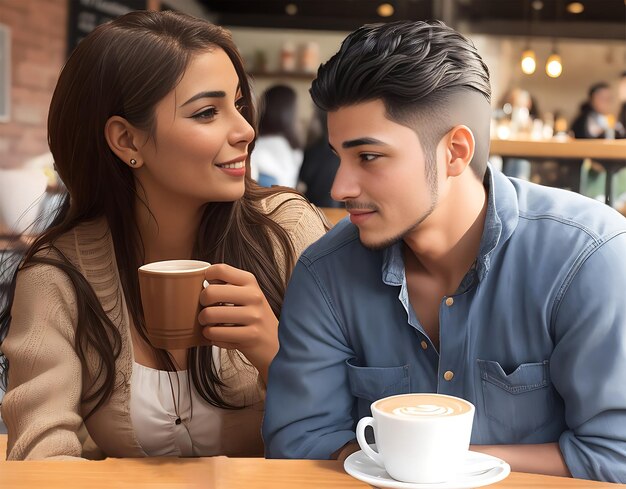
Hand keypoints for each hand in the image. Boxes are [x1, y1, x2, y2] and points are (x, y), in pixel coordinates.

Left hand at [198, 263, 277, 383]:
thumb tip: (203, 276)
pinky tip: (217, 335)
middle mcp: (254, 296)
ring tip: (209, 324)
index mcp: (250, 281)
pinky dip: (211, 336)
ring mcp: (254, 316)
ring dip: (204, 322)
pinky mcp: (250, 335)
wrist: (275, 342)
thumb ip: (227, 284)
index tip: (207, 286)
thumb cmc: (254, 317)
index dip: (207, 277)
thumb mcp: (246, 294)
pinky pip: (216, 333)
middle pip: (210, 292)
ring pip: (210, 315)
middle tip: (205, 309)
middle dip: (201, 303)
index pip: (220, 269)